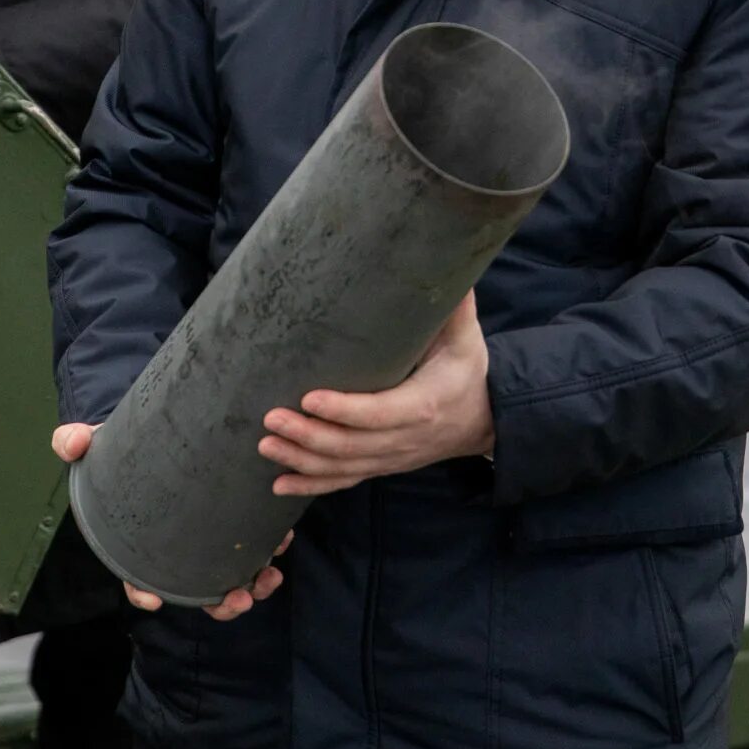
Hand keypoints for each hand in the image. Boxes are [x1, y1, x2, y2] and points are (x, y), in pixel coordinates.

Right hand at [52, 422, 290, 619]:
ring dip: (251, 586)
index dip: (142, 593)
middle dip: (217, 603)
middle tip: (239, 598)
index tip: (154, 601)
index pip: (136, 578)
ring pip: (229, 578)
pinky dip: (269, 553)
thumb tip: (69, 444)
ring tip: (269, 578)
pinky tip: (281, 543)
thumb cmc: (126, 447)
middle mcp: (175, 548)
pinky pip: (253, 549)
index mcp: (138, 541)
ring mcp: (207, 539)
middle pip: (193, 589)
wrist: (163, 429)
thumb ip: (77, 442)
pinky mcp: (234, 523)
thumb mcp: (101, 443)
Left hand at [258, 292, 493, 498]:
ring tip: (265, 444)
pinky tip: (279, 484)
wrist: (484, 421)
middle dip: (308, 435)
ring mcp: (391, 457)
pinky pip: (343, 481)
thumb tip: (446, 263)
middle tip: (270, 419)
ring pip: (342, 467)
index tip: (309, 398)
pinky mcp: (381, 466)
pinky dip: (311, 485)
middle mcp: (405, 438)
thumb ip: (454, 306)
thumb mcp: (467, 339)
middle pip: (352, 445)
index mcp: (424, 404)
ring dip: (301, 460)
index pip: (379, 413)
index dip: (344, 410)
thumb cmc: (468, 373)